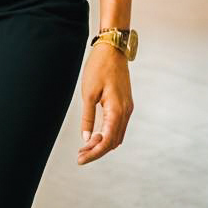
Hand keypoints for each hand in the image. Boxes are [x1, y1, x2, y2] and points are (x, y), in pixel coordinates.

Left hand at [77, 42, 132, 164]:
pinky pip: (118, 125)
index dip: (94, 153)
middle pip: (113, 142)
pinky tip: (95, 134)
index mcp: (117, 110)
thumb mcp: (88, 92)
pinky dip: (107, 133)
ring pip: (116, 135)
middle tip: (80, 155)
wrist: (112, 49)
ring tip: (85, 146)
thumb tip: (86, 138)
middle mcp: (125, 111)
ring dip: (102, 143)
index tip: (81, 159)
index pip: (107, 141)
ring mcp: (127, 108)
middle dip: (97, 151)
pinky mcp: (125, 103)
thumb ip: (88, 117)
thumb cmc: (99, 67)